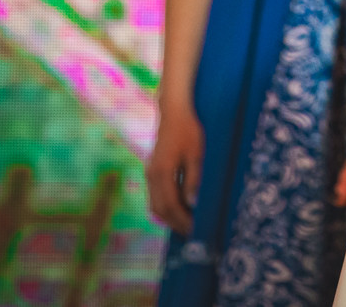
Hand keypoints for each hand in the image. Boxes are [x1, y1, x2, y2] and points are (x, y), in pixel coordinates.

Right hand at [146, 104, 202, 234]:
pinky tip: (178, 208)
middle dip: (174, 222)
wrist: (173, 113)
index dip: (181, 219)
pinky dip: (164, 206)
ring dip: (168, 216)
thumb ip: (192, 179)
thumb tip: (192, 204)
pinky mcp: (152, 171)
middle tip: (190, 232)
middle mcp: (152, 175)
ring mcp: (150, 173)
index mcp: (162, 172)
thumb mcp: (195, 154)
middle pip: (159, 208)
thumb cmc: (188, 131)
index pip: (170, 204)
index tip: (193, 229)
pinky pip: (155, 195)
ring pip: (154, 203)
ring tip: (185, 223)